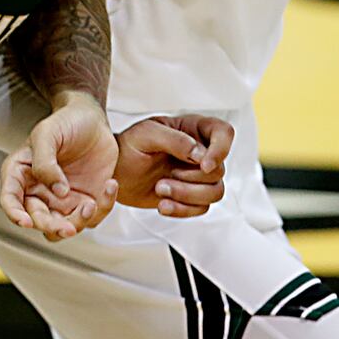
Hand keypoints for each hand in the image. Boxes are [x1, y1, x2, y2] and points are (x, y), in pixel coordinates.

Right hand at [0, 92, 118, 240]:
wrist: (93, 120)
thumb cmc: (65, 122)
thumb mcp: (48, 133)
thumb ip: (45, 162)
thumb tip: (58, 192)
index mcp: (21, 174)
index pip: (10, 199)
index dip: (14, 214)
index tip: (25, 222)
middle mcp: (39, 191)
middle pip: (38, 220)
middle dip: (52, 226)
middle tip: (68, 226)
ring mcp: (62, 200)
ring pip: (63, 228)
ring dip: (77, 224)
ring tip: (91, 204)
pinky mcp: (85, 202)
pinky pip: (92, 218)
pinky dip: (104, 207)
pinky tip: (110, 185)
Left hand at [114, 114, 232, 217]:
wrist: (115, 172)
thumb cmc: (129, 146)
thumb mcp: (146, 134)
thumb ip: (174, 140)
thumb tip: (200, 154)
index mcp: (193, 129)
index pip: (224, 133)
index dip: (221, 150)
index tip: (203, 164)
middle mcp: (200, 152)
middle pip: (219, 170)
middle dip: (191, 179)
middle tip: (163, 178)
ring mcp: (196, 176)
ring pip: (215, 192)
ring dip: (187, 196)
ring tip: (160, 190)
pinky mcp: (190, 197)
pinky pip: (202, 208)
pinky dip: (182, 210)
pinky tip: (162, 205)